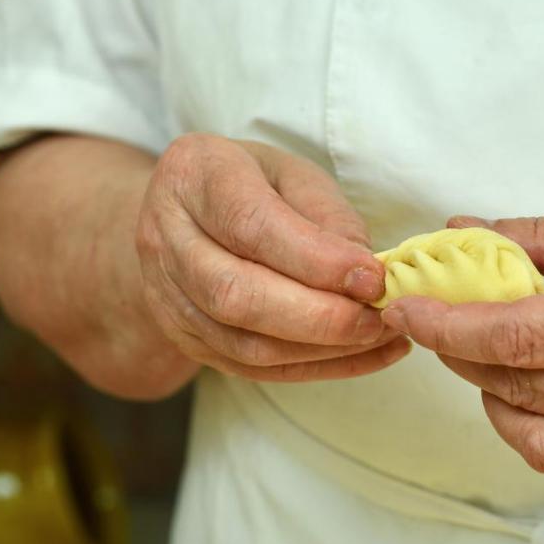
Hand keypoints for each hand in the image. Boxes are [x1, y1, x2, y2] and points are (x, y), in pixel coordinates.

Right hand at [135, 134, 408, 381]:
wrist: (183, 215)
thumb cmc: (250, 184)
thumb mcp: (292, 174)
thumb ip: (328, 217)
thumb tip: (367, 274)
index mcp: (193, 175)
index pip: (250, 225)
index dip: (315, 258)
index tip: (372, 277)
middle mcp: (165, 238)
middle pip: (236, 295)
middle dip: (318, 316)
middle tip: (378, 318)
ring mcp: (167, 297)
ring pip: (244, 344)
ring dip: (321, 349)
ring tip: (377, 335)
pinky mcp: (186, 340)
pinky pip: (253, 369)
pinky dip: (315, 368)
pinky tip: (362, 356)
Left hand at [380, 197, 543, 475]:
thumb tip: (467, 234)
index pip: (520, 333)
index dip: (448, 324)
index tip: (406, 306)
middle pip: (517, 381)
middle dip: (457, 348)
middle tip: (434, 314)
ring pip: (532, 426)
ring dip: (487, 386)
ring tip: (484, 346)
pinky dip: (528, 426)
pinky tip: (527, 387)